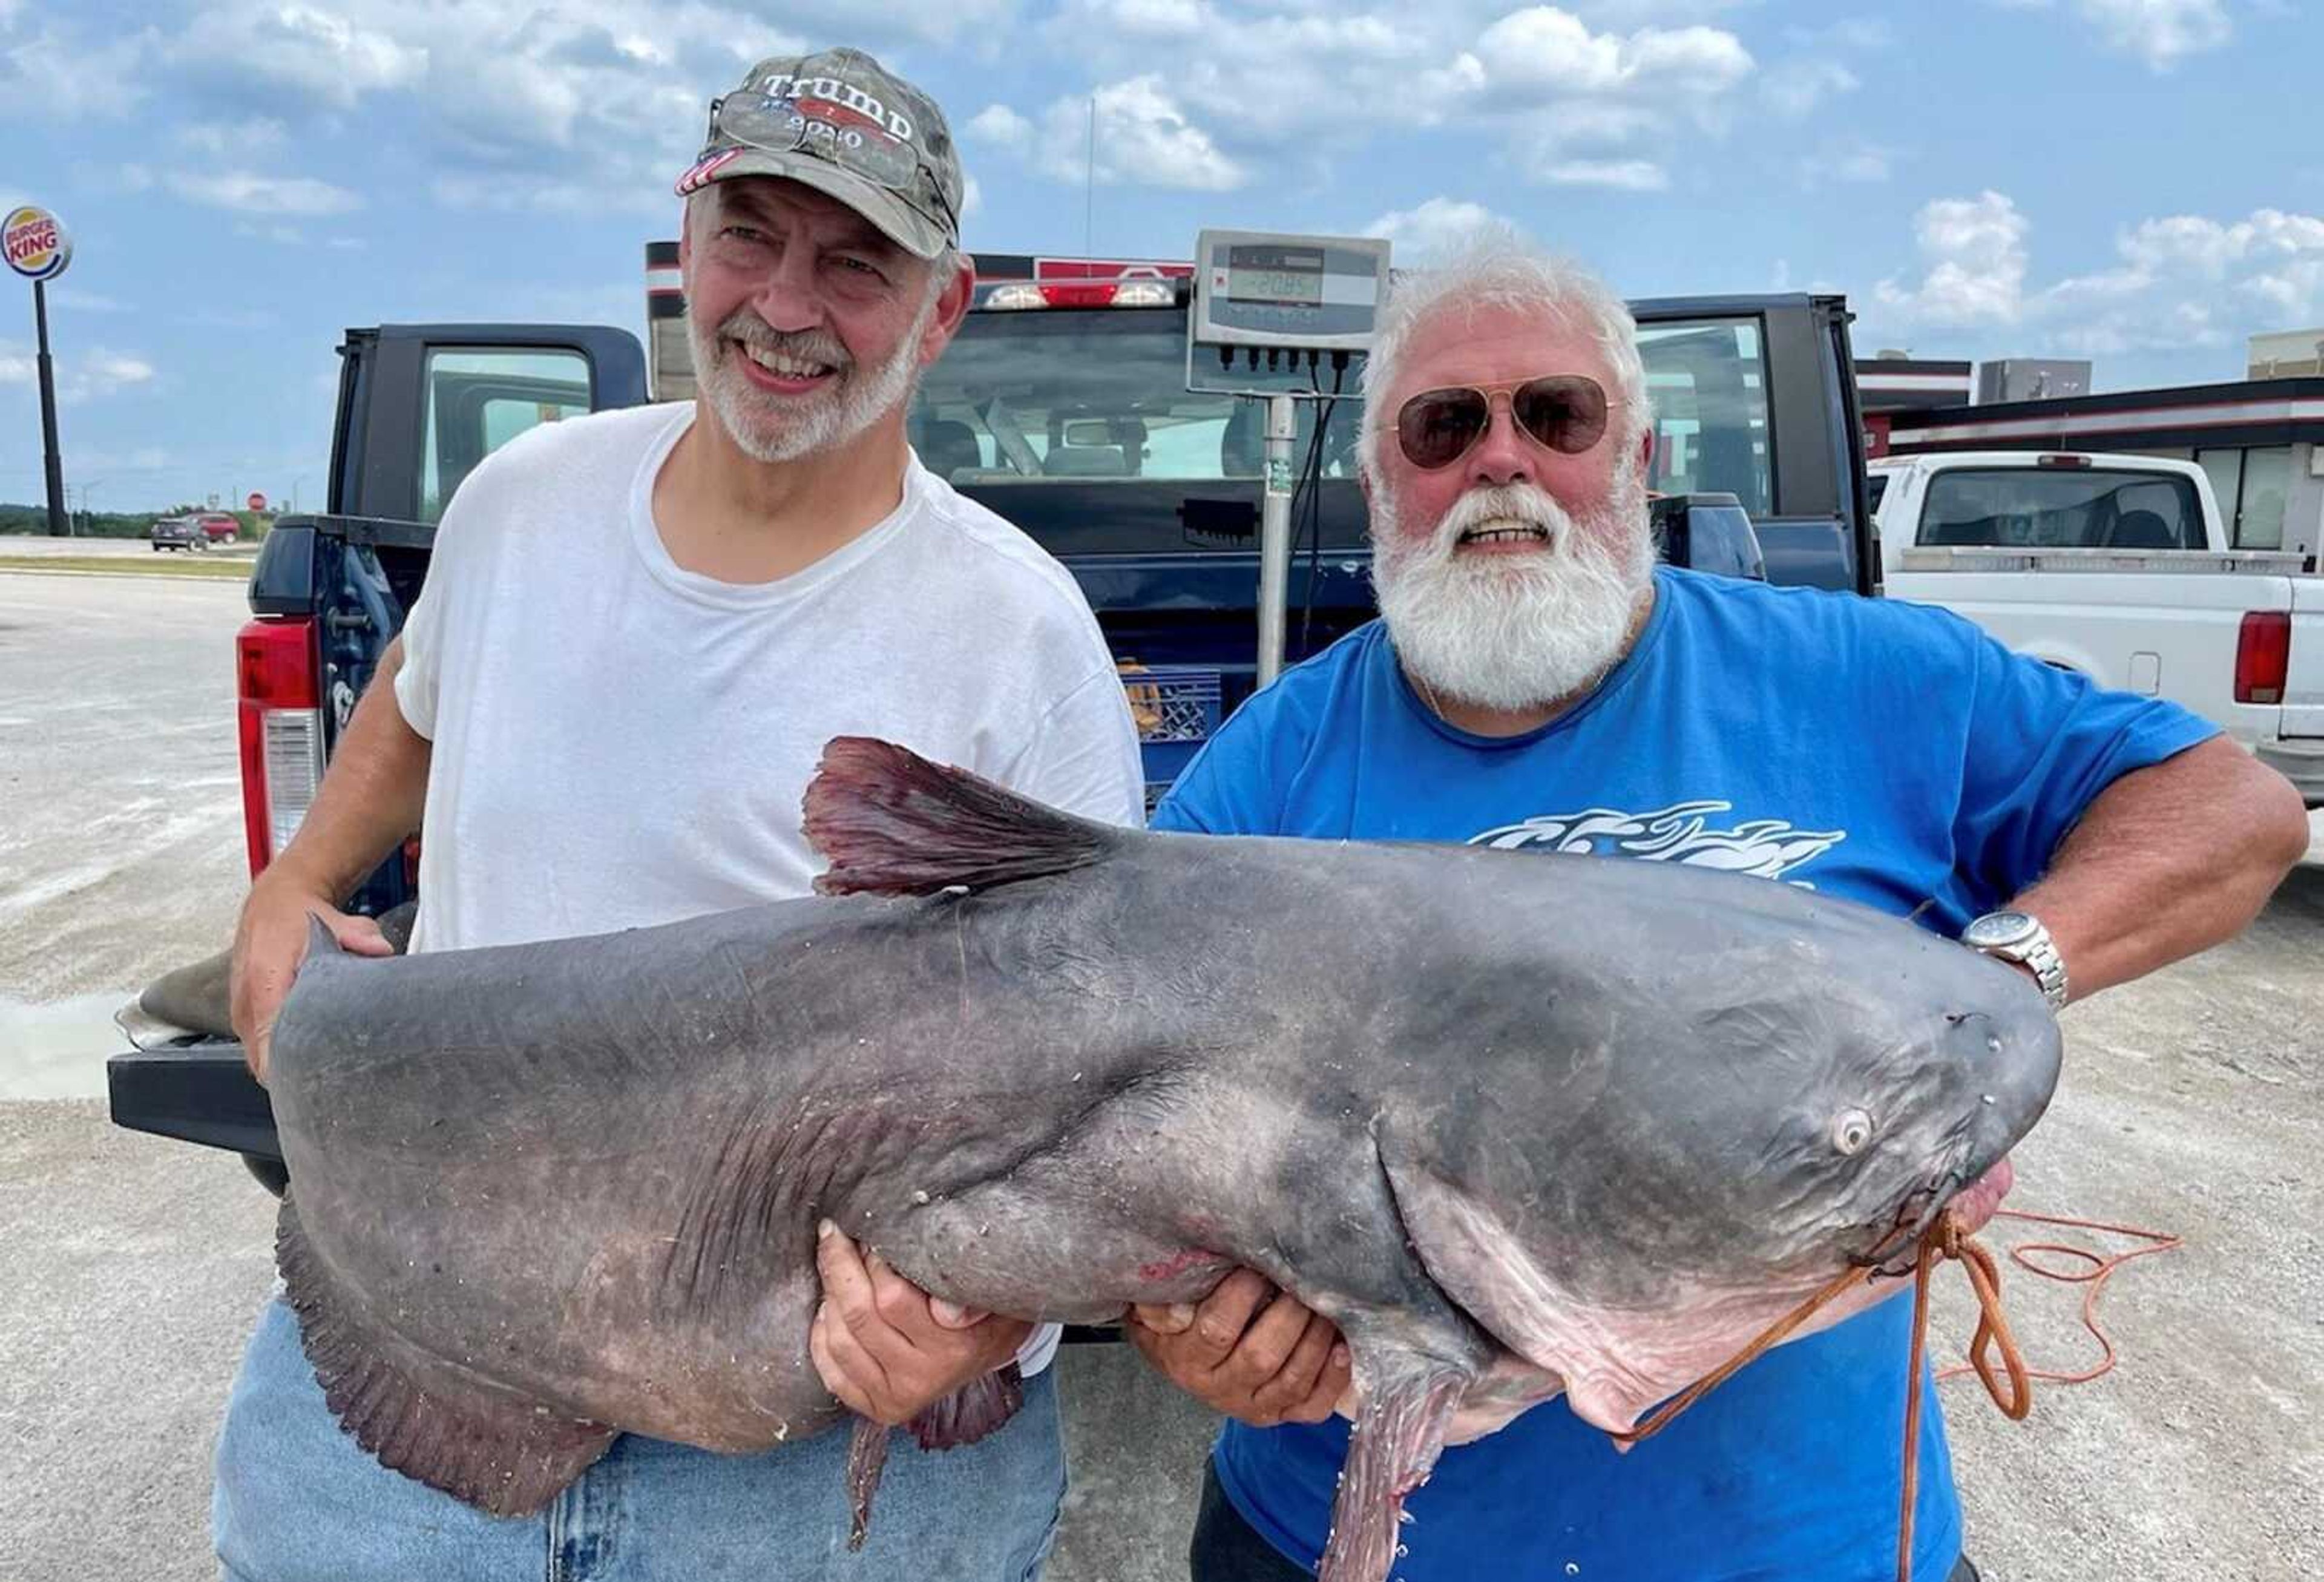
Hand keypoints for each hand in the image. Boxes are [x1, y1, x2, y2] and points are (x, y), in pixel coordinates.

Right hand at [229, 868, 394, 1081]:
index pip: (269, 1039)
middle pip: (261, 1059)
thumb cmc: (300, 915)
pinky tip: (304, 1055)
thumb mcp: (334, 920)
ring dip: (282, 1067)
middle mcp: (245, 1000)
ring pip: (256, 1057)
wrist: (271, 902)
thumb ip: (359, 936)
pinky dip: (274, 1054)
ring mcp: (240, 1009)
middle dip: (292, 1077)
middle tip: (331, 1084)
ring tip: (321, 1074)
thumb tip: (383, 952)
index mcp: (265, 980)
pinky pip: (255, 1046)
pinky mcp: (242, 1013)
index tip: (315, 1083)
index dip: (289, 1067)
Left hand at [809, 1221, 1032, 1425]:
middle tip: (833, 1233)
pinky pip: (831, 1371)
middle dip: (838, 1266)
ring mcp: (895, 1397)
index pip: (891, 1298)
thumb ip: (969, 1293)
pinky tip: (830, 1308)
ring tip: (835, 1266)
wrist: (989, 1354)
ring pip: (839, 1340)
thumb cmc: (987, 1311)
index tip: (871, 1232)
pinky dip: (822, 1335)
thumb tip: (945, 1310)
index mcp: (953, 1347)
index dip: (873, 1260)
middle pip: (858, 1316)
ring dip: (829, 1296)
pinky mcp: (875, 1407)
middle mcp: (921, 1378)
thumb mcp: (993, 1295)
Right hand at [1123, 1269, 1350, 1427]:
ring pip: (1293, 1379)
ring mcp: (1255, 1408)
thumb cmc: (1179, 1322)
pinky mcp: (1283, 1416)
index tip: (1256, 1266)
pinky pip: (1314, 1404)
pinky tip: (1343, 1344)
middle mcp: (1221, 1390)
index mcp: (1188, 1361)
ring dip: (1315, 1338)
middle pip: (1261, 1357)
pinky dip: (1334, 1375)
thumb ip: (1164, 1300)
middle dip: (1288, 1314)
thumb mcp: (1157, 1308)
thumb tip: (1184, 1296)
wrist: (1184, 1362)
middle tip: (1301, 1279)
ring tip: (1326, 1302)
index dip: (1242, 1295)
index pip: (1217, 1330)